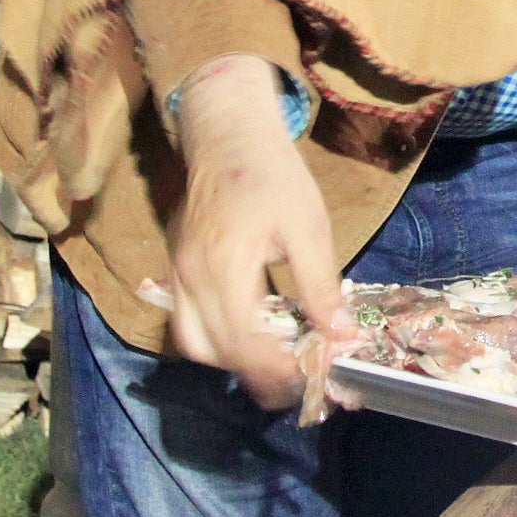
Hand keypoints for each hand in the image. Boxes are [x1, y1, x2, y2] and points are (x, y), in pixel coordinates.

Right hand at [164, 55, 355, 411]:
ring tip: (276, 363)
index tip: (314, 376)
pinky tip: (251, 336)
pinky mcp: (176, 271)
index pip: (243, 343)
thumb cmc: (275, 176)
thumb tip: (341, 337)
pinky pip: (186, 324)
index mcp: (224, 266)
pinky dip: (216, 343)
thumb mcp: (310, 227)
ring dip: (232, 364)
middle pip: (216, 353)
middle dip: (258, 375)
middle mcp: (190, 278)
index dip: (278, 370)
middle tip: (301, 380)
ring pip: (194, 345)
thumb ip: (321, 285)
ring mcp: (177, 275)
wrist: (229, 136)